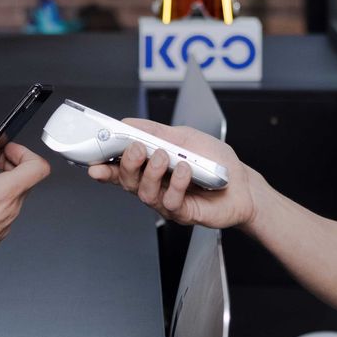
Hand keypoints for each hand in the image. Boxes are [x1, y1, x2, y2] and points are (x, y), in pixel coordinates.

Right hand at [86, 118, 258, 229]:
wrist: (243, 184)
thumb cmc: (215, 161)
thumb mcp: (184, 137)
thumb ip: (156, 131)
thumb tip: (128, 123)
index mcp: (151, 168)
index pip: (121, 170)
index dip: (104, 168)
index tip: (93, 163)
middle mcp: (155, 186)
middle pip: (128, 181)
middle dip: (128, 163)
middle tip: (137, 148)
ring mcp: (167, 202)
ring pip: (144, 193)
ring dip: (151, 172)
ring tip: (163, 157)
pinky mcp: (183, 214)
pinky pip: (170, 202)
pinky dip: (176, 184)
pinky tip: (185, 171)